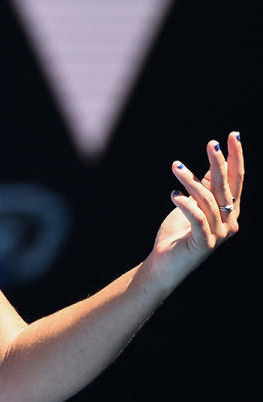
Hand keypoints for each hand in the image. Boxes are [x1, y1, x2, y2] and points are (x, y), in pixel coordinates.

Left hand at [148, 132, 243, 288]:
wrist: (165, 264)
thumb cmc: (178, 233)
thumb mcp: (193, 204)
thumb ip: (205, 188)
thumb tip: (214, 163)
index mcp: (229, 210)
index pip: (236, 179)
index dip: (236, 158)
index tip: (233, 136)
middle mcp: (228, 221)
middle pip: (225, 187)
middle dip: (219, 163)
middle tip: (211, 143)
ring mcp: (218, 234)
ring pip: (207, 200)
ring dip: (191, 180)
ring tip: (176, 166)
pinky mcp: (203, 243)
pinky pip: (197, 218)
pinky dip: (186, 204)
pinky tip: (173, 194)